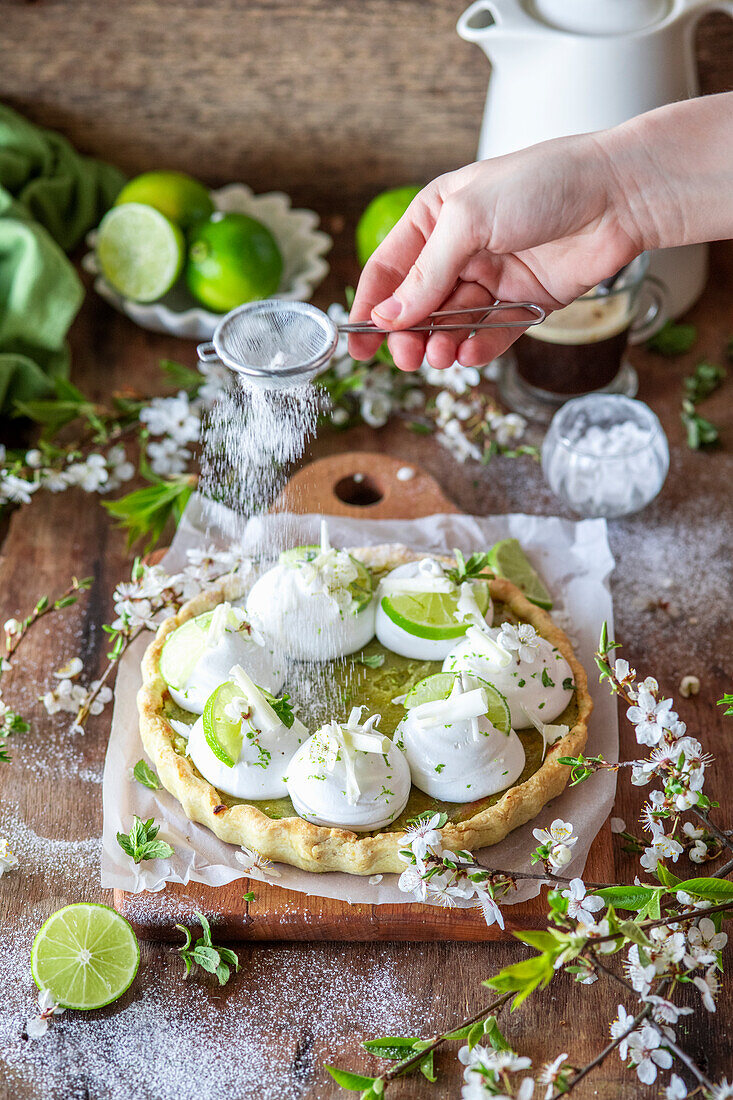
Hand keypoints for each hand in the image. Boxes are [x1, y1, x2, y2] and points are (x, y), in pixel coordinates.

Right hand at [348, 132, 643, 370]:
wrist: (617, 194)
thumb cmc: (542, 184)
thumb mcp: (468, 220)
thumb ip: (427, 273)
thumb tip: (388, 317)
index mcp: (436, 218)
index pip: (389, 270)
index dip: (370, 308)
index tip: (357, 346)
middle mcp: (460, 250)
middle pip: (418, 305)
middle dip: (407, 335)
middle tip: (406, 358)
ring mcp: (493, 278)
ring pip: (453, 325)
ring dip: (441, 345)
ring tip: (440, 358)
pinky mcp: (525, 302)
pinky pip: (491, 334)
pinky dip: (478, 348)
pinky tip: (468, 355)